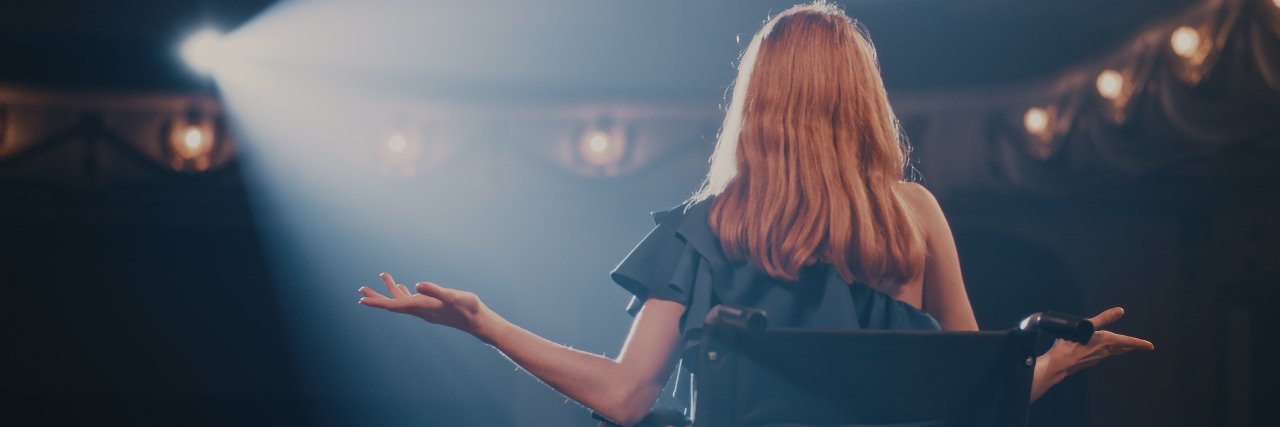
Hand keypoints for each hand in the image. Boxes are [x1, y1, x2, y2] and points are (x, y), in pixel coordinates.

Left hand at [358, 273, 487, 335]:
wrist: (478, 321)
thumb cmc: (467, 308)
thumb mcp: (452, 296)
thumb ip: (435, 290)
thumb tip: (417, 285)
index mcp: (421, 307)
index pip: (393, 305)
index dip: (377, 302)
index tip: (361, 300)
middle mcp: (420, 310)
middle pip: (393, 304)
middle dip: (377, 297)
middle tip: (361, 290)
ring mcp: (425, 309)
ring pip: (402, 300)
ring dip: (390, 290)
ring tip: (383, 275)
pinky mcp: (431, 307)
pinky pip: (412, 300)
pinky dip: (404, 292)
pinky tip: (404, 286)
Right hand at [1047, 307, 1153, 376]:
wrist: (1060, 363)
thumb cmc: (1072, 344)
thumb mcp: (1088, 327)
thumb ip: (1104, 318)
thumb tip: (1120, 311)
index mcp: (1106, 341)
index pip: (1128, 342)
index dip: (1140, 343)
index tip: (1150, 346)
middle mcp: (1104, 351)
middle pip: (1120, 349)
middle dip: (1128, 347)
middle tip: (1136, 347)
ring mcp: (1096, 358)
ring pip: (1108, 352)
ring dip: (1113, 348)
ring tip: (1115, 346)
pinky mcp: (1087, 362)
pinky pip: (1096, 355)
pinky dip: (1097, 350)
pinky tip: (1090, 348)